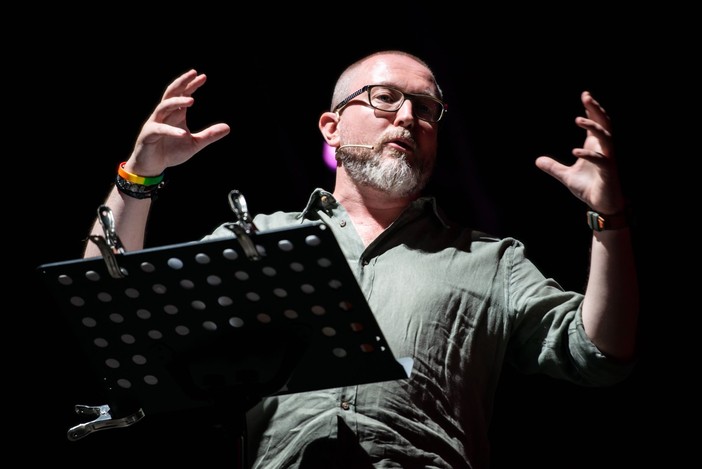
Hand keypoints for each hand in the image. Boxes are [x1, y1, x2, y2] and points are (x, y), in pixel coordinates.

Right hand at [124, 69, 230, 175]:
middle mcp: (165, 115)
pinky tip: (183, 134)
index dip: (192, 85)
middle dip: (182, 82)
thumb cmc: (170, 152)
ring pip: (164, 106)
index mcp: (175, 114)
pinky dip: (172, 131)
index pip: (183, 94)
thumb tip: (228, 127)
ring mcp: (155, 123)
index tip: (203, 77)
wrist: (152, 165)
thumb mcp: (194, 143)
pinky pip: (160, 129)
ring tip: (192, 100)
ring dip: (177, 102)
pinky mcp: (149, 134)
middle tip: (193, 73)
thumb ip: (209, 135)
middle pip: (171, 93)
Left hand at [535, 91, 625, 213]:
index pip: (596, 123)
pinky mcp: (608, 172)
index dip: (592, 110)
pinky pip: (601, 160)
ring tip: (578, 119)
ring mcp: (608, 159)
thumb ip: (553, 167)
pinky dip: (588, 154)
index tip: (585, 95)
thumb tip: (538, 160)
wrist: (602, 206)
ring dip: (593, 127)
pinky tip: (574, 151)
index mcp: (595, 147)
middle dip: (596, 110)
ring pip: (606, 137)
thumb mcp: (566, 176)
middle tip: (587, 97)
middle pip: (604, 124)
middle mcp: (604, 150)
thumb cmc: (589, 188)